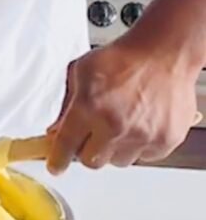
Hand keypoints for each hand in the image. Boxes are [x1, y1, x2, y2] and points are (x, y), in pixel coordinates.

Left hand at [47, 41, 198, 173]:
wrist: (163, 53)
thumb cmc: (124, 58)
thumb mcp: (80, 72)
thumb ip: (66, 105)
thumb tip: (56, 131)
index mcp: (89, 106)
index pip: (65, 146)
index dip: (57, 159)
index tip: (55, 166)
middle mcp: (115, 125)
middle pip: (91, 161)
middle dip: (87, 149)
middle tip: (92, 132)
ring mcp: (141, 136)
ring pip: (118, 161)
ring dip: (114, 148)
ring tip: (120, 122)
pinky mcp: (164, 141)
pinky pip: (143, 157)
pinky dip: (138, 145)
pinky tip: (138, 123)